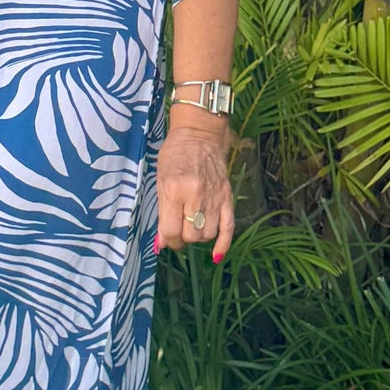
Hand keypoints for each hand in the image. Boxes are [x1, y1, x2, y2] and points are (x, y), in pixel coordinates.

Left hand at [153, 122, 234, 261]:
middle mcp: (195, 196)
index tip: (166, 239)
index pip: (172, 231)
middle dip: (181, 239)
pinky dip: (223, 244)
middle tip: (177, 232)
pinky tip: (216, 255)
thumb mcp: (160, 180)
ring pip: (207, 235)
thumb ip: (162, 212)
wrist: (199, 134)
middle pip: (190, 236)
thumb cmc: (174, 155)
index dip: (168, 241)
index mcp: (174, 190)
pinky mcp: (227, 196)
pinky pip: (228, 227)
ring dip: (198, 237)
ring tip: (192, 229)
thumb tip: (162, 242)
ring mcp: (213, 197)